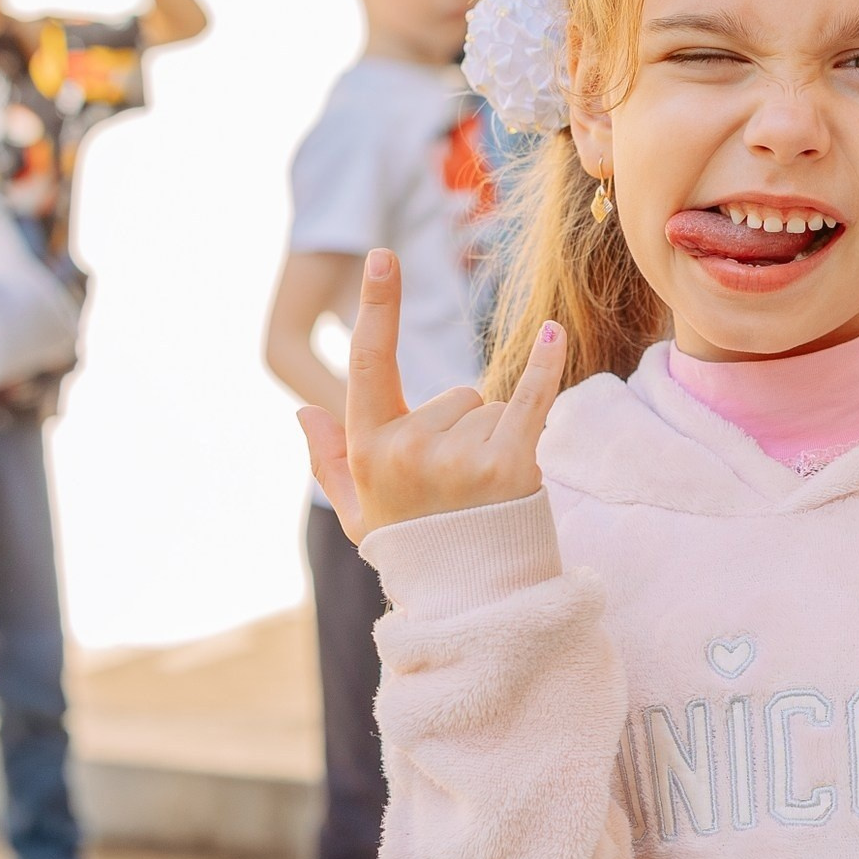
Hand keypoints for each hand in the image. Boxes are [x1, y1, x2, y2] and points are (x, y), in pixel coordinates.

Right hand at [299, 249, 567, 540]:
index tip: (382, 255)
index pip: (369, 364)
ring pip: (489, 409)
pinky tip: (554, 335)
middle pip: (453, 396)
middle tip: (459, 488)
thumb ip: (329, 461)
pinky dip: (544, 368)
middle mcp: (409, 450)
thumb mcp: (359, 513)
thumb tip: (304, 409)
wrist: (471, 604)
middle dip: (461, 429)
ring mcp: (459, 459)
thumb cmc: (415, 552)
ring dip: (494, 441)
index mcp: (369, 451)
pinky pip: (529, 400)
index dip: (379, 308)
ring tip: (485, 495)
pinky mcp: (509, 467)